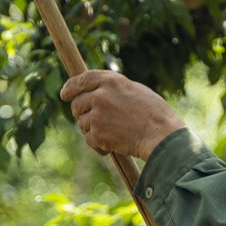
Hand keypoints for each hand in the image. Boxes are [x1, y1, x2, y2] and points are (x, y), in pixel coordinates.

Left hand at [59, 69, 185, 159]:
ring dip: (92, 130)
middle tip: (95, 121)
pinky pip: (89, 140)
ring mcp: (97, 115)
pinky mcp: (97, 134)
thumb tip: (95, 91)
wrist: (161, 135)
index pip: (81, 79)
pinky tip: (113, 145)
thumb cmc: (153, 114)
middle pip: (77, 104)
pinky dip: (98, 145)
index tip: (64, 94)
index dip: (70, 87)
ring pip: (82, 123)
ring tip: (113, 133)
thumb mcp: (133, 90)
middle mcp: (100, 95)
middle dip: (82, 114)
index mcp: (111, 80)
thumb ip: (112, 89)